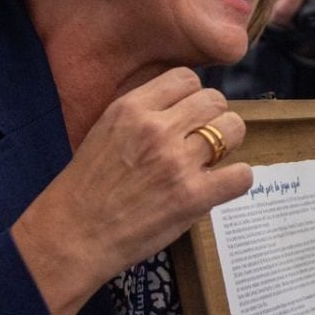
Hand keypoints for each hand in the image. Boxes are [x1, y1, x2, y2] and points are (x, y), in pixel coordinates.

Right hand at [11, 69, 250, 314]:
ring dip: (228, 145)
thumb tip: (184, 104)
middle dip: (213, 118)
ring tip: (210, 162)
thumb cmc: (86, 188)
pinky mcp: (192, 196)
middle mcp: (156, 128)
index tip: (187, 116)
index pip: (187, 78)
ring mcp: (177, 162)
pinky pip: (242, 174)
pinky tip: (218, 186)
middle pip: (215, 100)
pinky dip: (236, 180)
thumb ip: (143, 113)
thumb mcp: (106, 130)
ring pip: (233, 129)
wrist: (72, 236)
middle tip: (201, 141)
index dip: (192, 97)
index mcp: (131, 107)